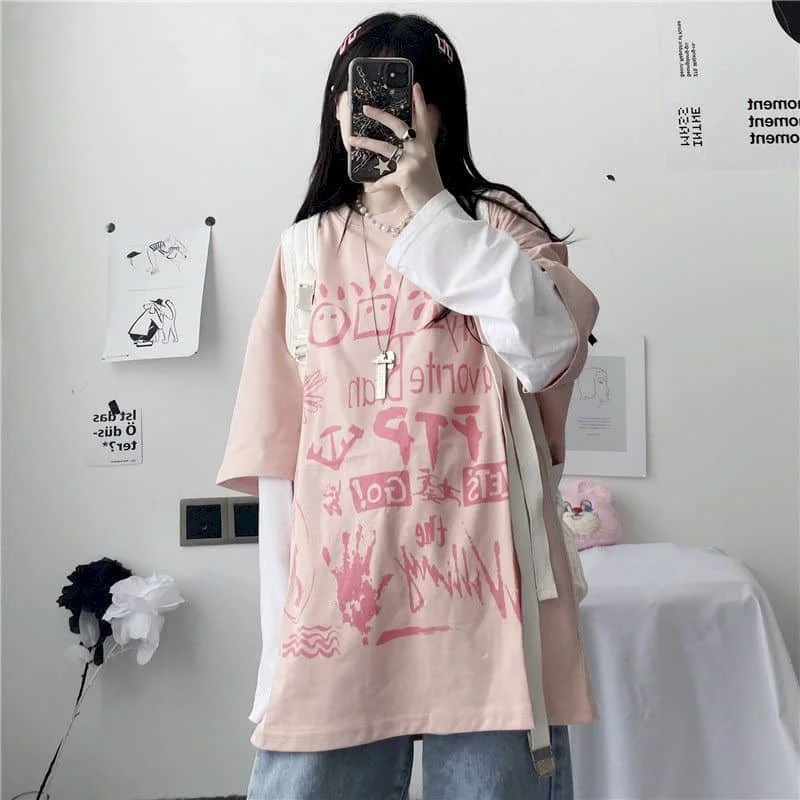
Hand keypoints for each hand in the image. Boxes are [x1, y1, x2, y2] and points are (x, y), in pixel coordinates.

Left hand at [350, 83, 444, 212]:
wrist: (435, 206)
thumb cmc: (429, 186)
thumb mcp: (427, 163)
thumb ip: (417, 150)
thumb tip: (400, 142)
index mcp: (427, 144)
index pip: (423, 119)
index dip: (419, 102)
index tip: (415, 85)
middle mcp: (421, 149)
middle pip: (398, 126)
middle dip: (380, 115)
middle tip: (365, 108)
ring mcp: (413, 162)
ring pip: (384, 148)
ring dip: (365, 143)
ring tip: (351, 140)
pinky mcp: (405, 176)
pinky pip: (384, 178)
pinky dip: (375, 184)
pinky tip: (368, 186)